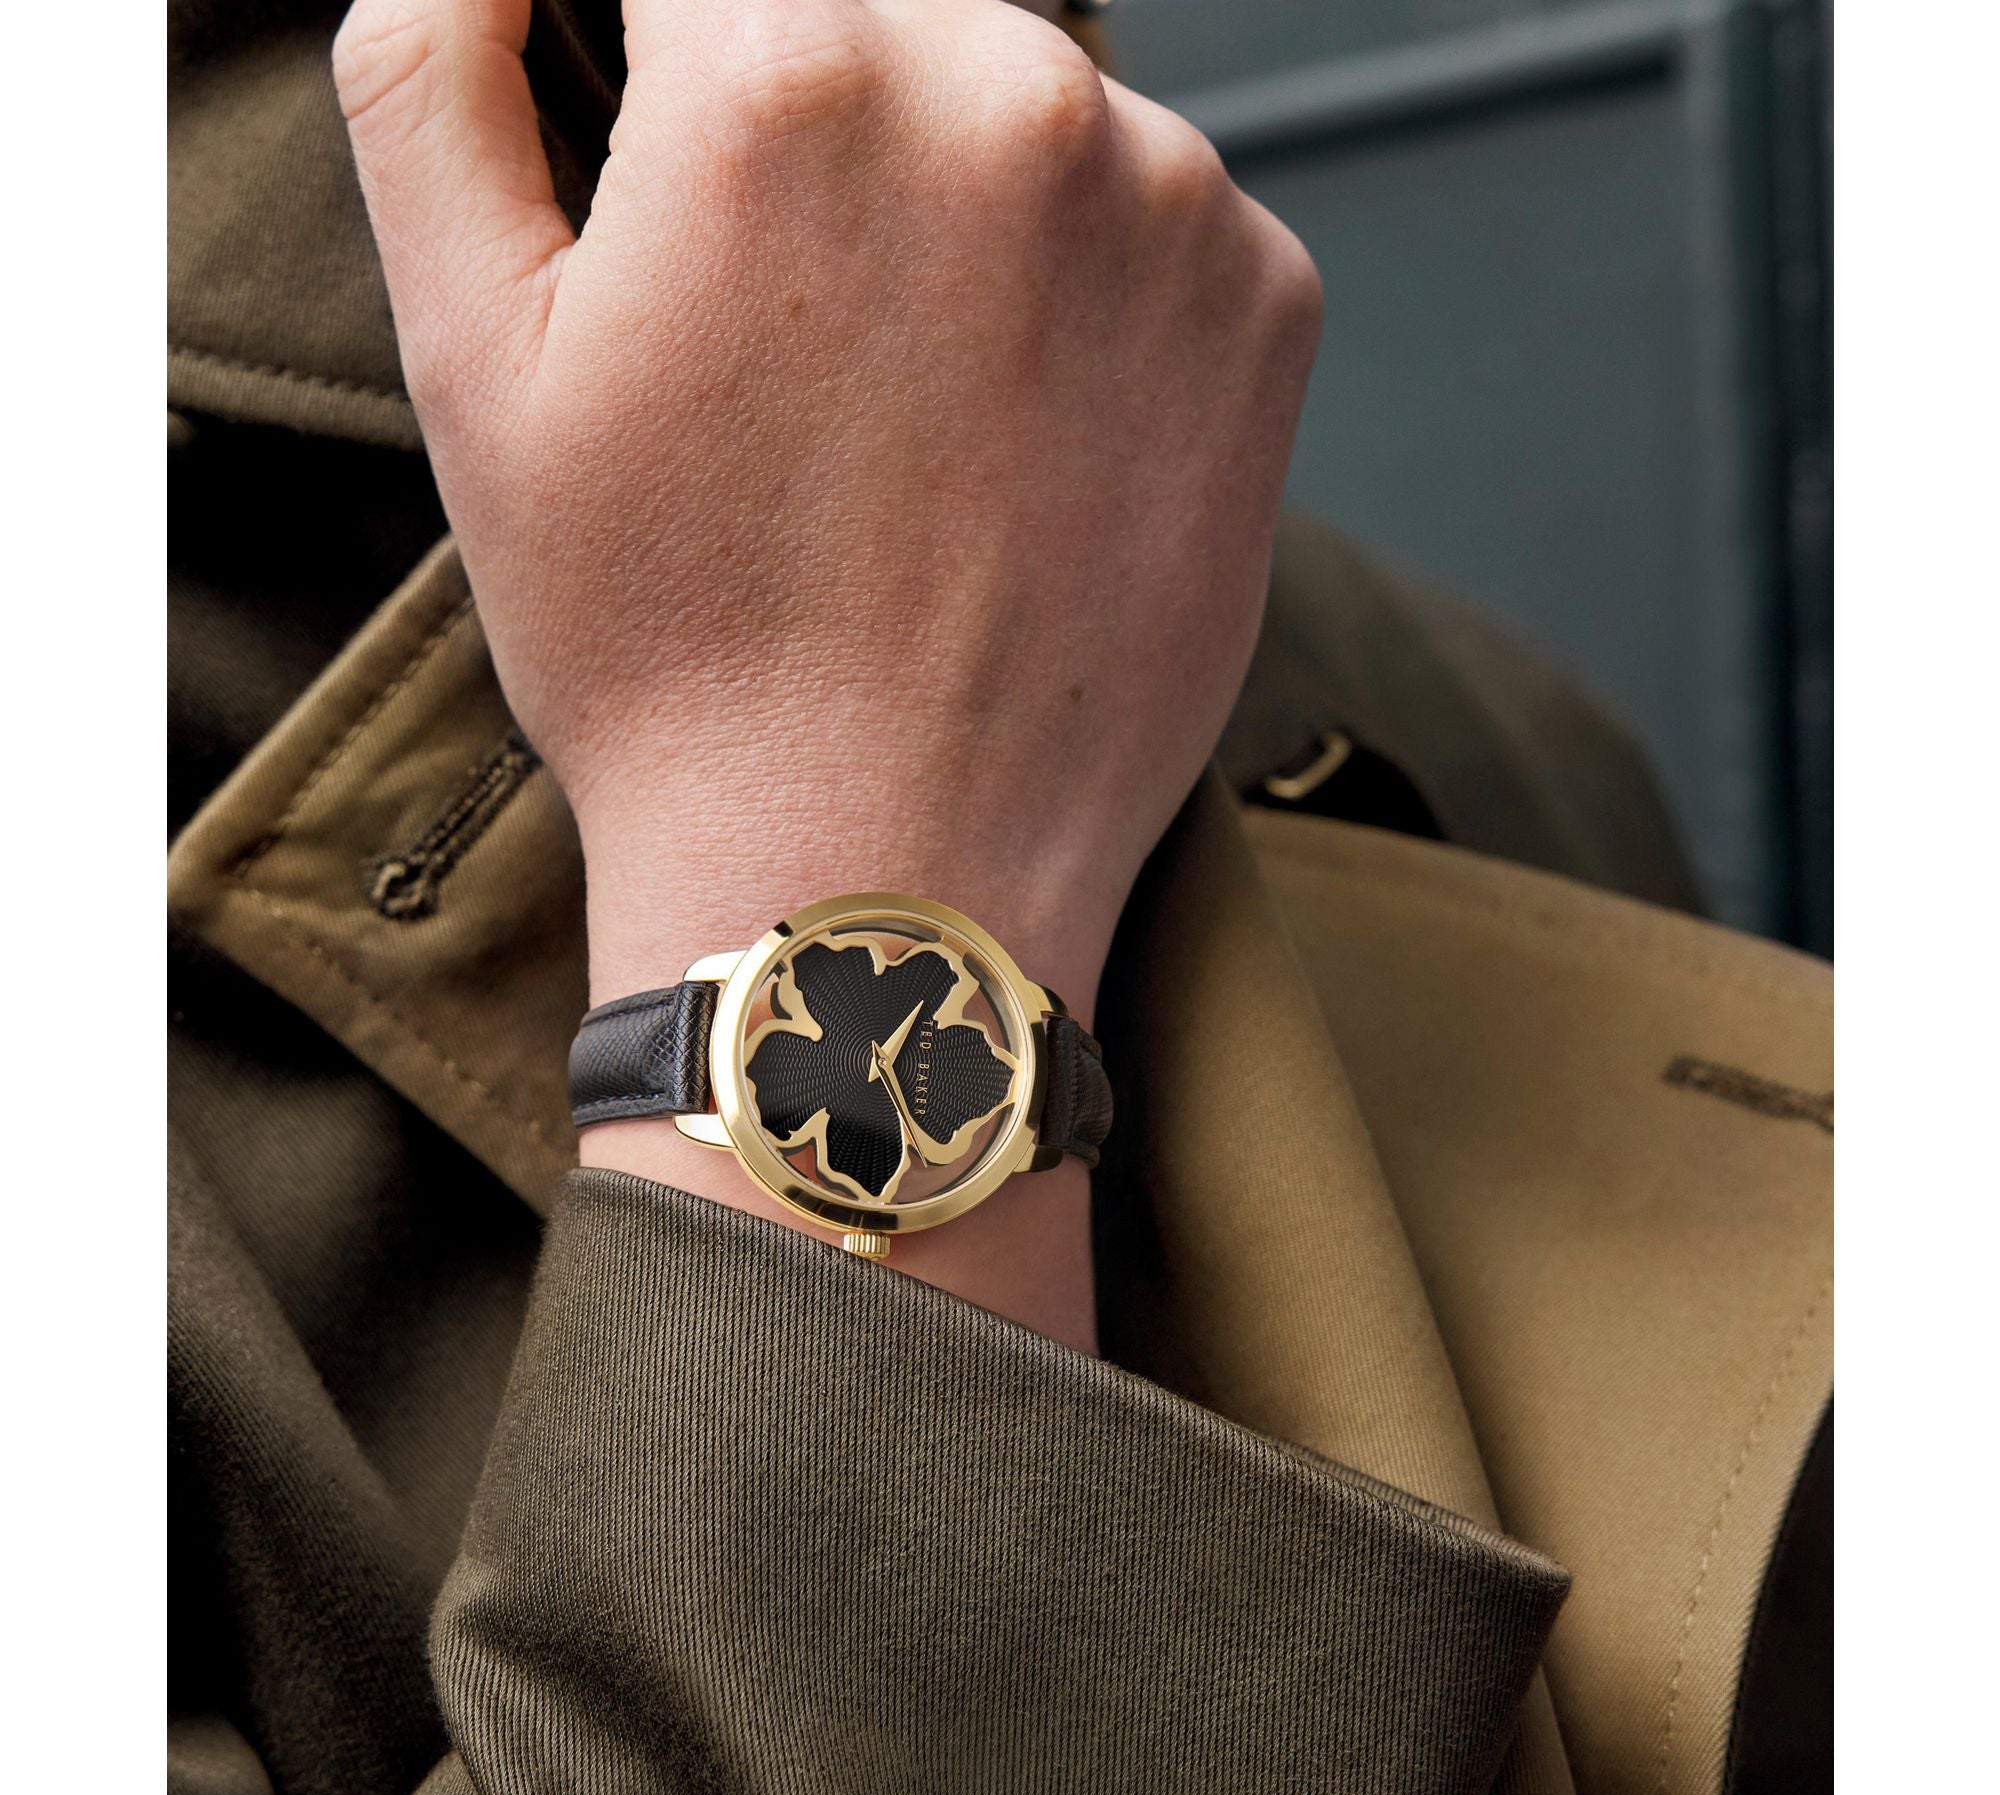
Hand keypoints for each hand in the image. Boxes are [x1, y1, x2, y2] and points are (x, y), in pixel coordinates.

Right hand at [335, 0, 1321, 1347]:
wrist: (881, 876)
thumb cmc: (671, 656)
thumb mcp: (473, 361)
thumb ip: (432, 73)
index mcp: (789, 70)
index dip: (674, 89)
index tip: (691, 211)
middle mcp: (1011, 94)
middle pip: (883, 22)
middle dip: (821, 136)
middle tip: (789, 347)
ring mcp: (1170, 204)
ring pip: (1028, 118)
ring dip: (963, 212)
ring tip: (906, 420)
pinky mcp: (1268, 312)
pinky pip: (1157, 226)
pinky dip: (1089, 296)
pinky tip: (1018, 446)